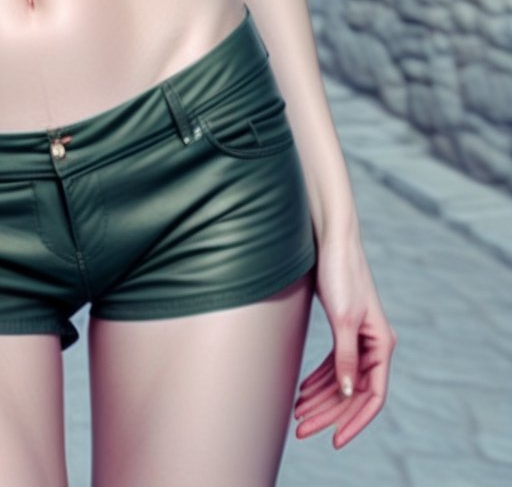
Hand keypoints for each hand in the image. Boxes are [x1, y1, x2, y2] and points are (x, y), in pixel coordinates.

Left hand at [293, 228, 396, 448]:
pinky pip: (334, 364)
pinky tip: (302, 391)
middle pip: (353, 391)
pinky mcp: (343, 328)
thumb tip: (349, 392)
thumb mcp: (343, 319)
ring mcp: (358, 336)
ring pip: (342, 379)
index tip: (335, 440)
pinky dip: (318, 379)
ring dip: (320, 398)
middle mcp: (373, 344)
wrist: (331, 239)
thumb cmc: (341, 273)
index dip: (355, 421)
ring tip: (296, 414)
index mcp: (381, 344)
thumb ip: (346, 357)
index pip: (373, 396)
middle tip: (302, 430)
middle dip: (329, 413)